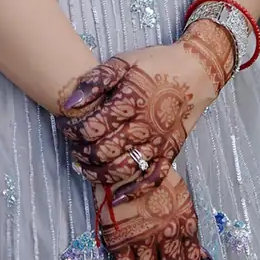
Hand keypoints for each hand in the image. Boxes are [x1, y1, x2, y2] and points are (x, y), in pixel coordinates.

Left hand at [59, 25, 232, 200]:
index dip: (72, 129)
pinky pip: (152, 179)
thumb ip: (95, 81)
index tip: (64, 125)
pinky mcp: (170, 153)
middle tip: (72, 147)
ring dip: (99, 173)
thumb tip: (69, 103)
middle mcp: (143, 127)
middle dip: (82, 152)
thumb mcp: (123, 61)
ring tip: (84, 167)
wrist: (195, 72)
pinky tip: (116, 197)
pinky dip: (133, 191)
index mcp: (129, 102)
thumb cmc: (155, 64)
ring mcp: (158, 143)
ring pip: (124, 169)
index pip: (92, 127)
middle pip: (104, 152)